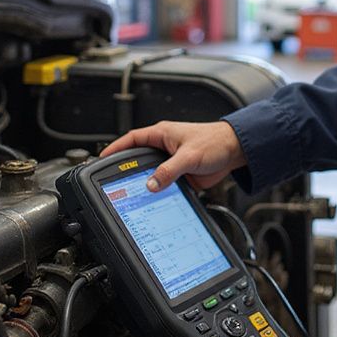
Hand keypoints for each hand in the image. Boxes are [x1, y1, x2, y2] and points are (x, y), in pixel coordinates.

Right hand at [99, 120, 245, 190]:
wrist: (236, 151)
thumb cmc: (215, 142)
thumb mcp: (189, 156)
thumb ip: (169, 171)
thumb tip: (151, 184)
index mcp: (161, 134)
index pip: (131, 140)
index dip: (115, 149)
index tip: (101, 159)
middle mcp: (164, 147)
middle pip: (137, 160)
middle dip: (125, 171)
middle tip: (112, 183)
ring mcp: (171, 162)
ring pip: (151, 175)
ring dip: (144, 184)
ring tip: (130, 196)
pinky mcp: (180, 176)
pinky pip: (164, 185)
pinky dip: (158, 193)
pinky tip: (152, 202)